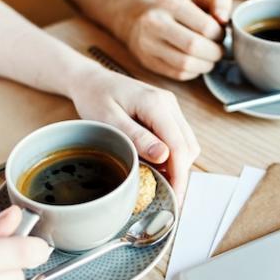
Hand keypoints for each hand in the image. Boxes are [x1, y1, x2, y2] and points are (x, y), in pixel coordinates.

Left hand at [69, 69, 199, 196]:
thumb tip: (164, 157)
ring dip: (177, 165)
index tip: (174, 198)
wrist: (92, 81)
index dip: (179, 175)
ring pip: (187, 144)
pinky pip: (178, 138)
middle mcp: (169, 104)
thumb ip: (137, 137)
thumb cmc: (95, 97)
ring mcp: (170, 107)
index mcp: (155, 104)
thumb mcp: (109, 119)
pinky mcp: (167, 112)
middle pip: (188, 147)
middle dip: (180, 173)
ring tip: (158, 181)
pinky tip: (156, 165)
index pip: (179, 146)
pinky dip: (172, 155)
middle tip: (165, 195)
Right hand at [121, 0, 232, 80]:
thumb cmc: (175, 10)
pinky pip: (178, 74)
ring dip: (205, 65)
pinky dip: (193, 72)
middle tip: (219, 51)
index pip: (205, 27)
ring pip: (185, 64)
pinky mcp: (148, 62)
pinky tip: (195, 64)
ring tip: (209, 59)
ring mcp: (149, 44)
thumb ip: (218, 1)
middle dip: (214, 53)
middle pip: (194, 47)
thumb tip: (224, 20)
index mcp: (171, 4)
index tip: (221, 35)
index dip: (220, 35)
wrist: (136, 19)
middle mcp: (156, 23)